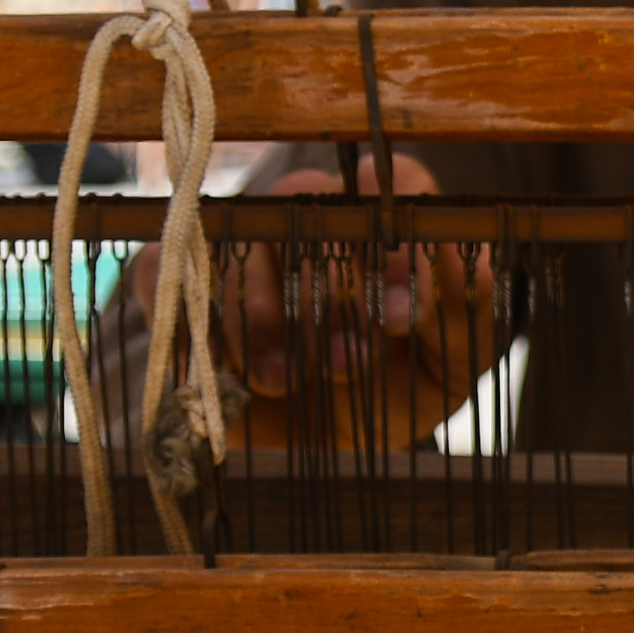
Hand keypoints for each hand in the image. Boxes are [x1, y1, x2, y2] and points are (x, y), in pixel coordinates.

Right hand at [133, 156, 495, 454]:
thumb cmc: (382, 398)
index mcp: (383, 227)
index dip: (402, 248)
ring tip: (284, 380)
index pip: (399, 189)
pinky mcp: (174, 270)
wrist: (303, 444)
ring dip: (262, 312)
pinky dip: (196, 325)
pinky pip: (163, 270)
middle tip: (348, 360)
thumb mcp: (440, 368)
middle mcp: (311, 217)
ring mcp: (239, 238)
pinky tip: (222, 373)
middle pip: (313, 205)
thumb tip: (470, 262)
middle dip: (333, 286)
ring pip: (242, 233)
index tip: (406, 319)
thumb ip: (464, 317)